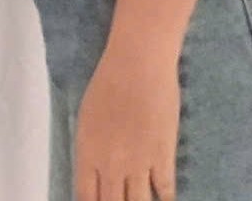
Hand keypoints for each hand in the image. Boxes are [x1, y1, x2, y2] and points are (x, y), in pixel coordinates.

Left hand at [74, 48, 178, 200]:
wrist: (139, 63)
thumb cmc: (109, 82)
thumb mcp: (87, 119)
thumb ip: (91, 150)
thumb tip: (97, 171)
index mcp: (88, 155)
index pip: (86, 199)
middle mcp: (111, 166)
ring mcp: (139, 163)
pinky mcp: (163, 155)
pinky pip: (165, 188)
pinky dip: (165, 198)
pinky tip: (165, 200)